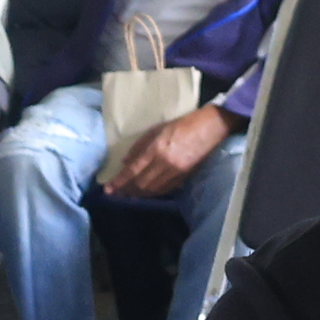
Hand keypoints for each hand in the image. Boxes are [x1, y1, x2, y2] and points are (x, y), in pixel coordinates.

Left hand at [106, 102, 233, 197]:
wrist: (210, 128)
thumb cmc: (182, 124)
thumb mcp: (157, 129)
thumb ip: (140, 146)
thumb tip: (125, 162)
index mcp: (157, 149)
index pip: (133, 171)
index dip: (119, 182)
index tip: (108, 190)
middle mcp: (165, 163)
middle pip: (141, 184)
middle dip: (126, 190)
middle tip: (116, 193)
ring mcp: (176, 172)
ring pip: (152, 190)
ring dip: (138, 194)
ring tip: (128, 194)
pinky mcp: (184, 177)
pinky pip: (164, 190)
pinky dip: (152, 193)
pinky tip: (145, 192)